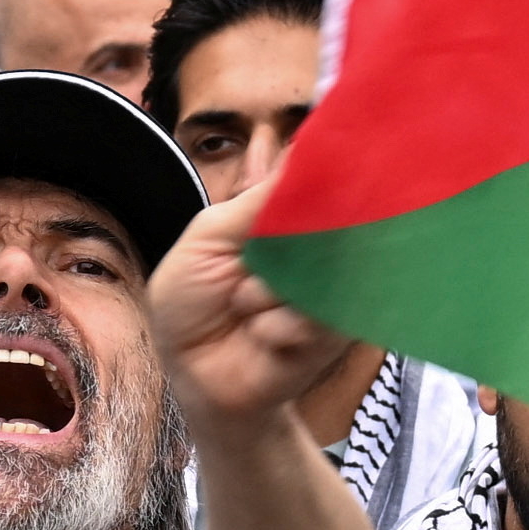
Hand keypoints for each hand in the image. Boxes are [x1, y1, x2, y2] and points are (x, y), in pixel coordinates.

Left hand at [147, 193, 363, 435]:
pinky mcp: (337, 331)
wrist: (197, 376)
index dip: (313, 186)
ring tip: (243, 309)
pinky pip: (315, 318)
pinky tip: (260, 338)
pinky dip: (275, 327)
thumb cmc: (192, 304)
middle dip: (277, 249)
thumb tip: (301, 153)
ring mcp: (329, 290)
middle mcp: (313, 250)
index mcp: (282, 220)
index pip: (316, 186)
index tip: (296, 194)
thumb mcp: (207, 239)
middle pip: (328, 224)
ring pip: (318, 273)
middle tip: (243, 273)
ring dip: (267, 294)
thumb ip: (255, 202)